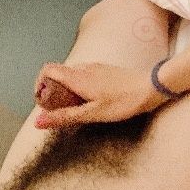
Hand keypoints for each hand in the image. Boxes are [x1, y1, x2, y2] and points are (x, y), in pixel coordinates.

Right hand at [33, 62, 167, 129]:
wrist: (152, 87)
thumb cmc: (124, 101)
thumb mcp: (92, 114)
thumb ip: (65, 116)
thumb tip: (37, 122)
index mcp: (78, 76)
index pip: (47, 69)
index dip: (39, 84)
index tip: (43, 101)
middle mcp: (86, 67)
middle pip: (58, 73)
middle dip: (52, 90)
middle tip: (59, 109)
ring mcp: (98, 67)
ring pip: (72, 74)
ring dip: (66, 89)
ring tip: (75, 107)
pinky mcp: (107, 70)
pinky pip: (85, 75)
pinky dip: (79, 86)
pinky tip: (91, 100)